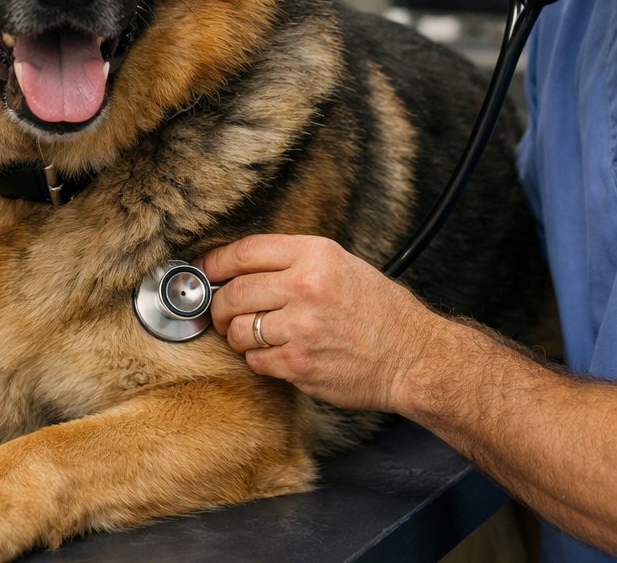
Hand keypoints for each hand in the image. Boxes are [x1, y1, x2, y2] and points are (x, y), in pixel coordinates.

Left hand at [201, 234, 447, 412]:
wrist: (412, 356)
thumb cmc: (381, 312)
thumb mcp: (342, 265)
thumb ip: (295, 262)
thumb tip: (241, 269)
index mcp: (316, 255)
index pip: (246, 252)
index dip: (215, 263)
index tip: (204, 271)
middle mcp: (306, 287)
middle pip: (235, 293)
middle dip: (218, 306)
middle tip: (220, 313)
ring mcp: (301, 328)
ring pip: (239, 330)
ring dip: (237, 336)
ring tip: (252, 336)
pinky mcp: (299, 364)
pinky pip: (256, 361)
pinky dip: (258, 360)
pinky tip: (277, 355)